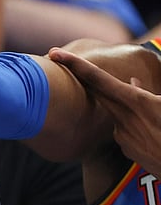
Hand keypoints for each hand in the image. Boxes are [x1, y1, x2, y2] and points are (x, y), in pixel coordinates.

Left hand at [50, 47, 160, 176]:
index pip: (98, 79)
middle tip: (60, 58)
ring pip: (117, 113)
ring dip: (127, 108)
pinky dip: (135, 126)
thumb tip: (132, 82)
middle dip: (81, 76)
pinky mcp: (129, 151)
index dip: (75, 64)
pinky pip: (127, 131)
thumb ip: (146, 92)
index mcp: (138, 102)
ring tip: (155, 118)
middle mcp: (125, 119)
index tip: (54, 53)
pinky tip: (155, 134)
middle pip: (97, 92)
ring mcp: (124, 137)